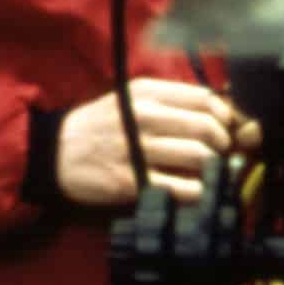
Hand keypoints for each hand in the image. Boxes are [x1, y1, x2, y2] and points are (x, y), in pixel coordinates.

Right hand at [56, 77, 258, 205]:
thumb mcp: (131, 100)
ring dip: (215, 168)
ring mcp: (139, 150)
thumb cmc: (100, 125)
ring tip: (211, 172)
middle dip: (224, 144)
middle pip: (208, 127)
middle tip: (222, 154)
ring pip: (200, 157)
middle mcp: (145, 117)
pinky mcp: (133, 181)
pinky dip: (199, 192)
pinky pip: (182, 188)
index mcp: (147, 93)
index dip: (226, 115)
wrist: (55, 152)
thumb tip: (218, 110)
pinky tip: (198, 191)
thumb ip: (169, 102)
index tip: (228, 127)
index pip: (205, 98)